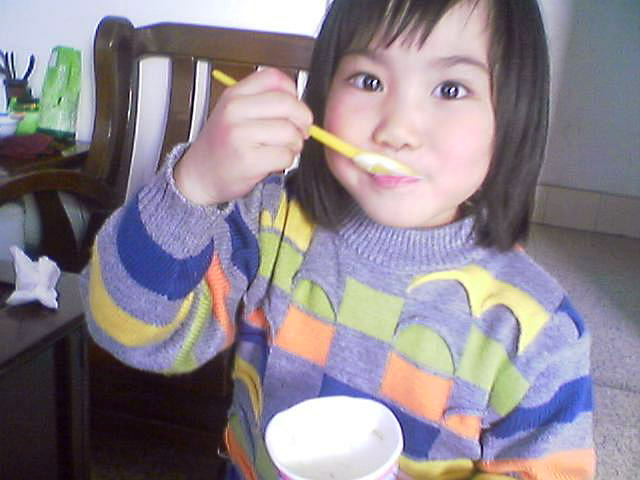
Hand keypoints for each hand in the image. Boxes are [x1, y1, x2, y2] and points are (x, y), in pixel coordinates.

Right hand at [174, 67, 312, 204]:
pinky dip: (286, 161)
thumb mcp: (233, 113)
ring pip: (290, 132)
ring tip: (282, 149)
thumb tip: (299, 105)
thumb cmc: (221, 146)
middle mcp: (234, 111)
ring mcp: (240, 135)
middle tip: (299, 131)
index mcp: (233, 95)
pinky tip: (273, 162)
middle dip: (302, 120)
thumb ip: (262, 102)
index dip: (293, 93)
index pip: (274, 78)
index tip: (294, 107)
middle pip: (288, 104)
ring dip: (294, 144)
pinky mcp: (248, 159)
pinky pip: (285, 155)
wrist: (198, 175)